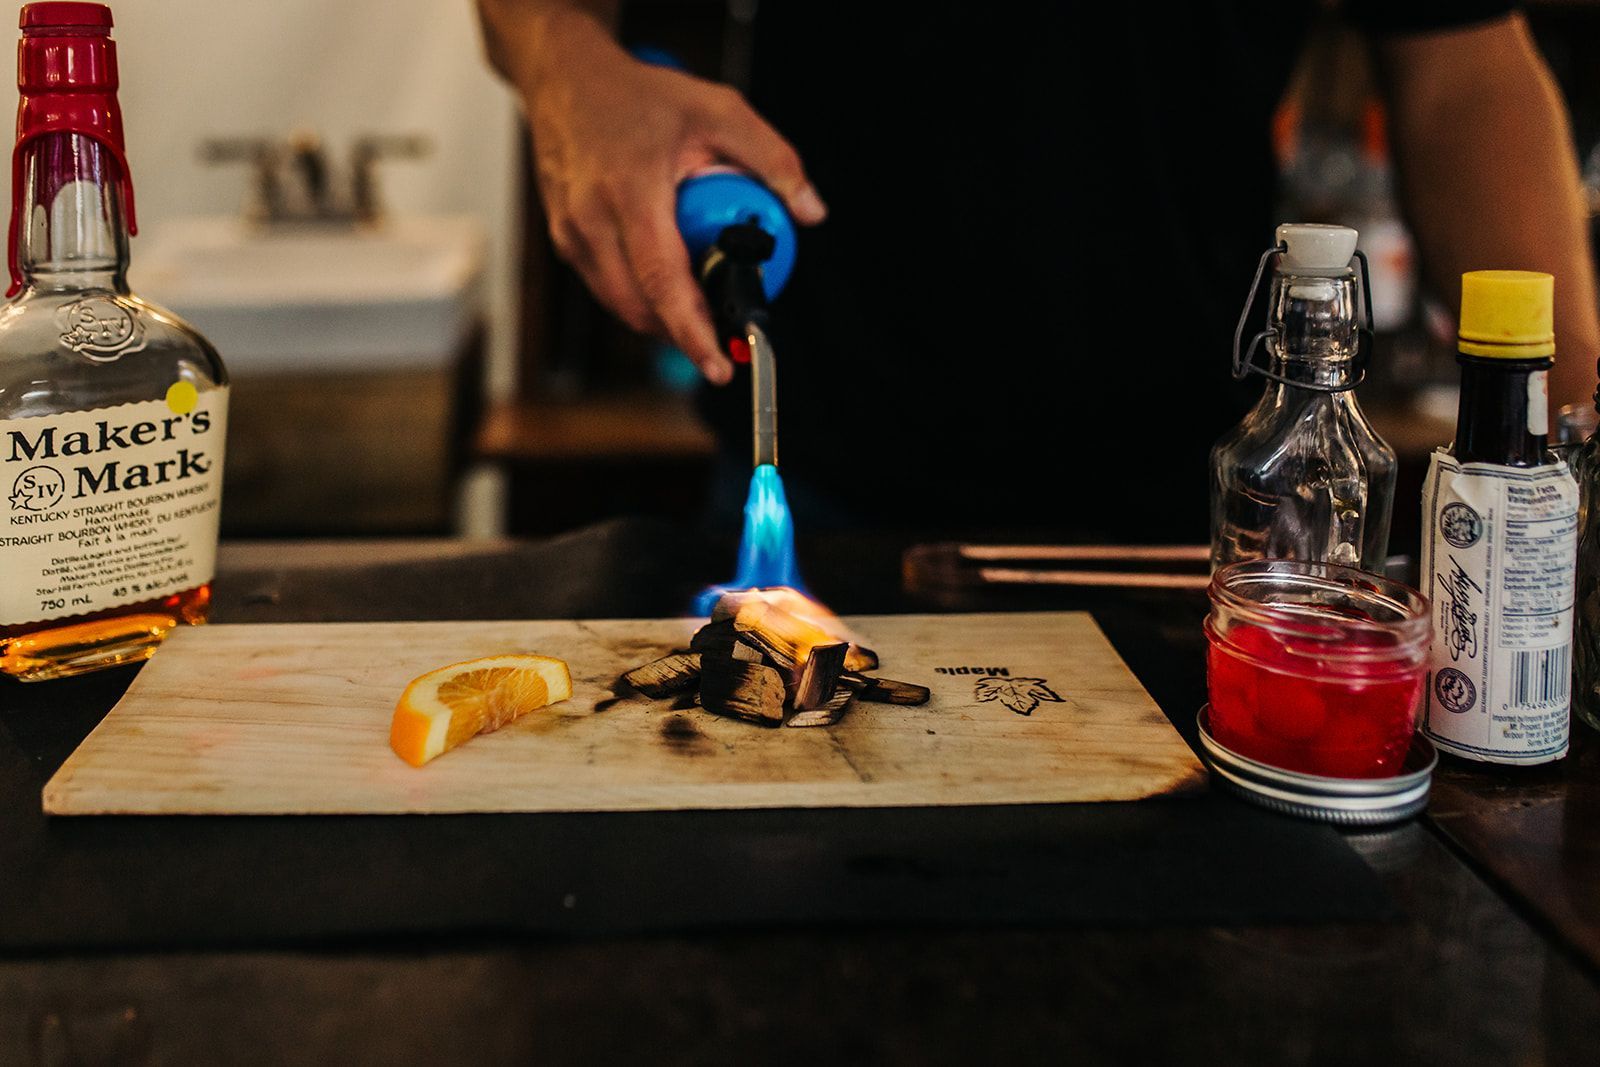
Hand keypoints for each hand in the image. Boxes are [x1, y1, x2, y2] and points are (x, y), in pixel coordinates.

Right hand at [518, 13, 824, 383]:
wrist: (565, 81)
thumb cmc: (639, 95)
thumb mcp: (719, 110)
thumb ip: (773, 159)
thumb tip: (810, 212)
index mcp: (630, 192)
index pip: (661, 282)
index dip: (692, 332)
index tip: (718, 366)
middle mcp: (591, 220)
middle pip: (639, 307)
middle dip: (684, 334)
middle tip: (724, 342)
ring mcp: (571, 234)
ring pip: (621, 305)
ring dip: (662, 317)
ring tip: (700, 305)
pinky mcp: (564, 241)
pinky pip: (608, 288)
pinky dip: (640, 296)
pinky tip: (668, 279)